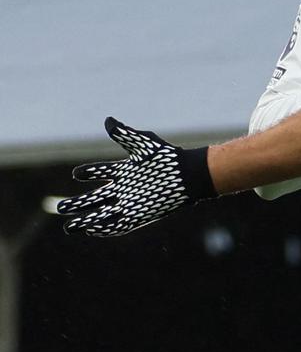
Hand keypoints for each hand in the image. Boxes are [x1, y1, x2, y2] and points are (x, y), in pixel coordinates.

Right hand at [57, 117, 215, 236]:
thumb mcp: (143, 145)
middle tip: (61, 208)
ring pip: (102, 215)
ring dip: (86, 222)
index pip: (102, 172)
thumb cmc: (167, 159)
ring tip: (69, 227)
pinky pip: (118, 225)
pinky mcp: (138, 216)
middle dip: (77, 204)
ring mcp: (130, 203)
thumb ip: (124, 134)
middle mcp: (125, 188)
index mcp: (125, 170)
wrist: (188, 176)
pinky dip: (104, 229)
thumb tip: (108, 120)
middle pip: (96, 199)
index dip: (89, 173)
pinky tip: (91, 230)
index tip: (76, 174)